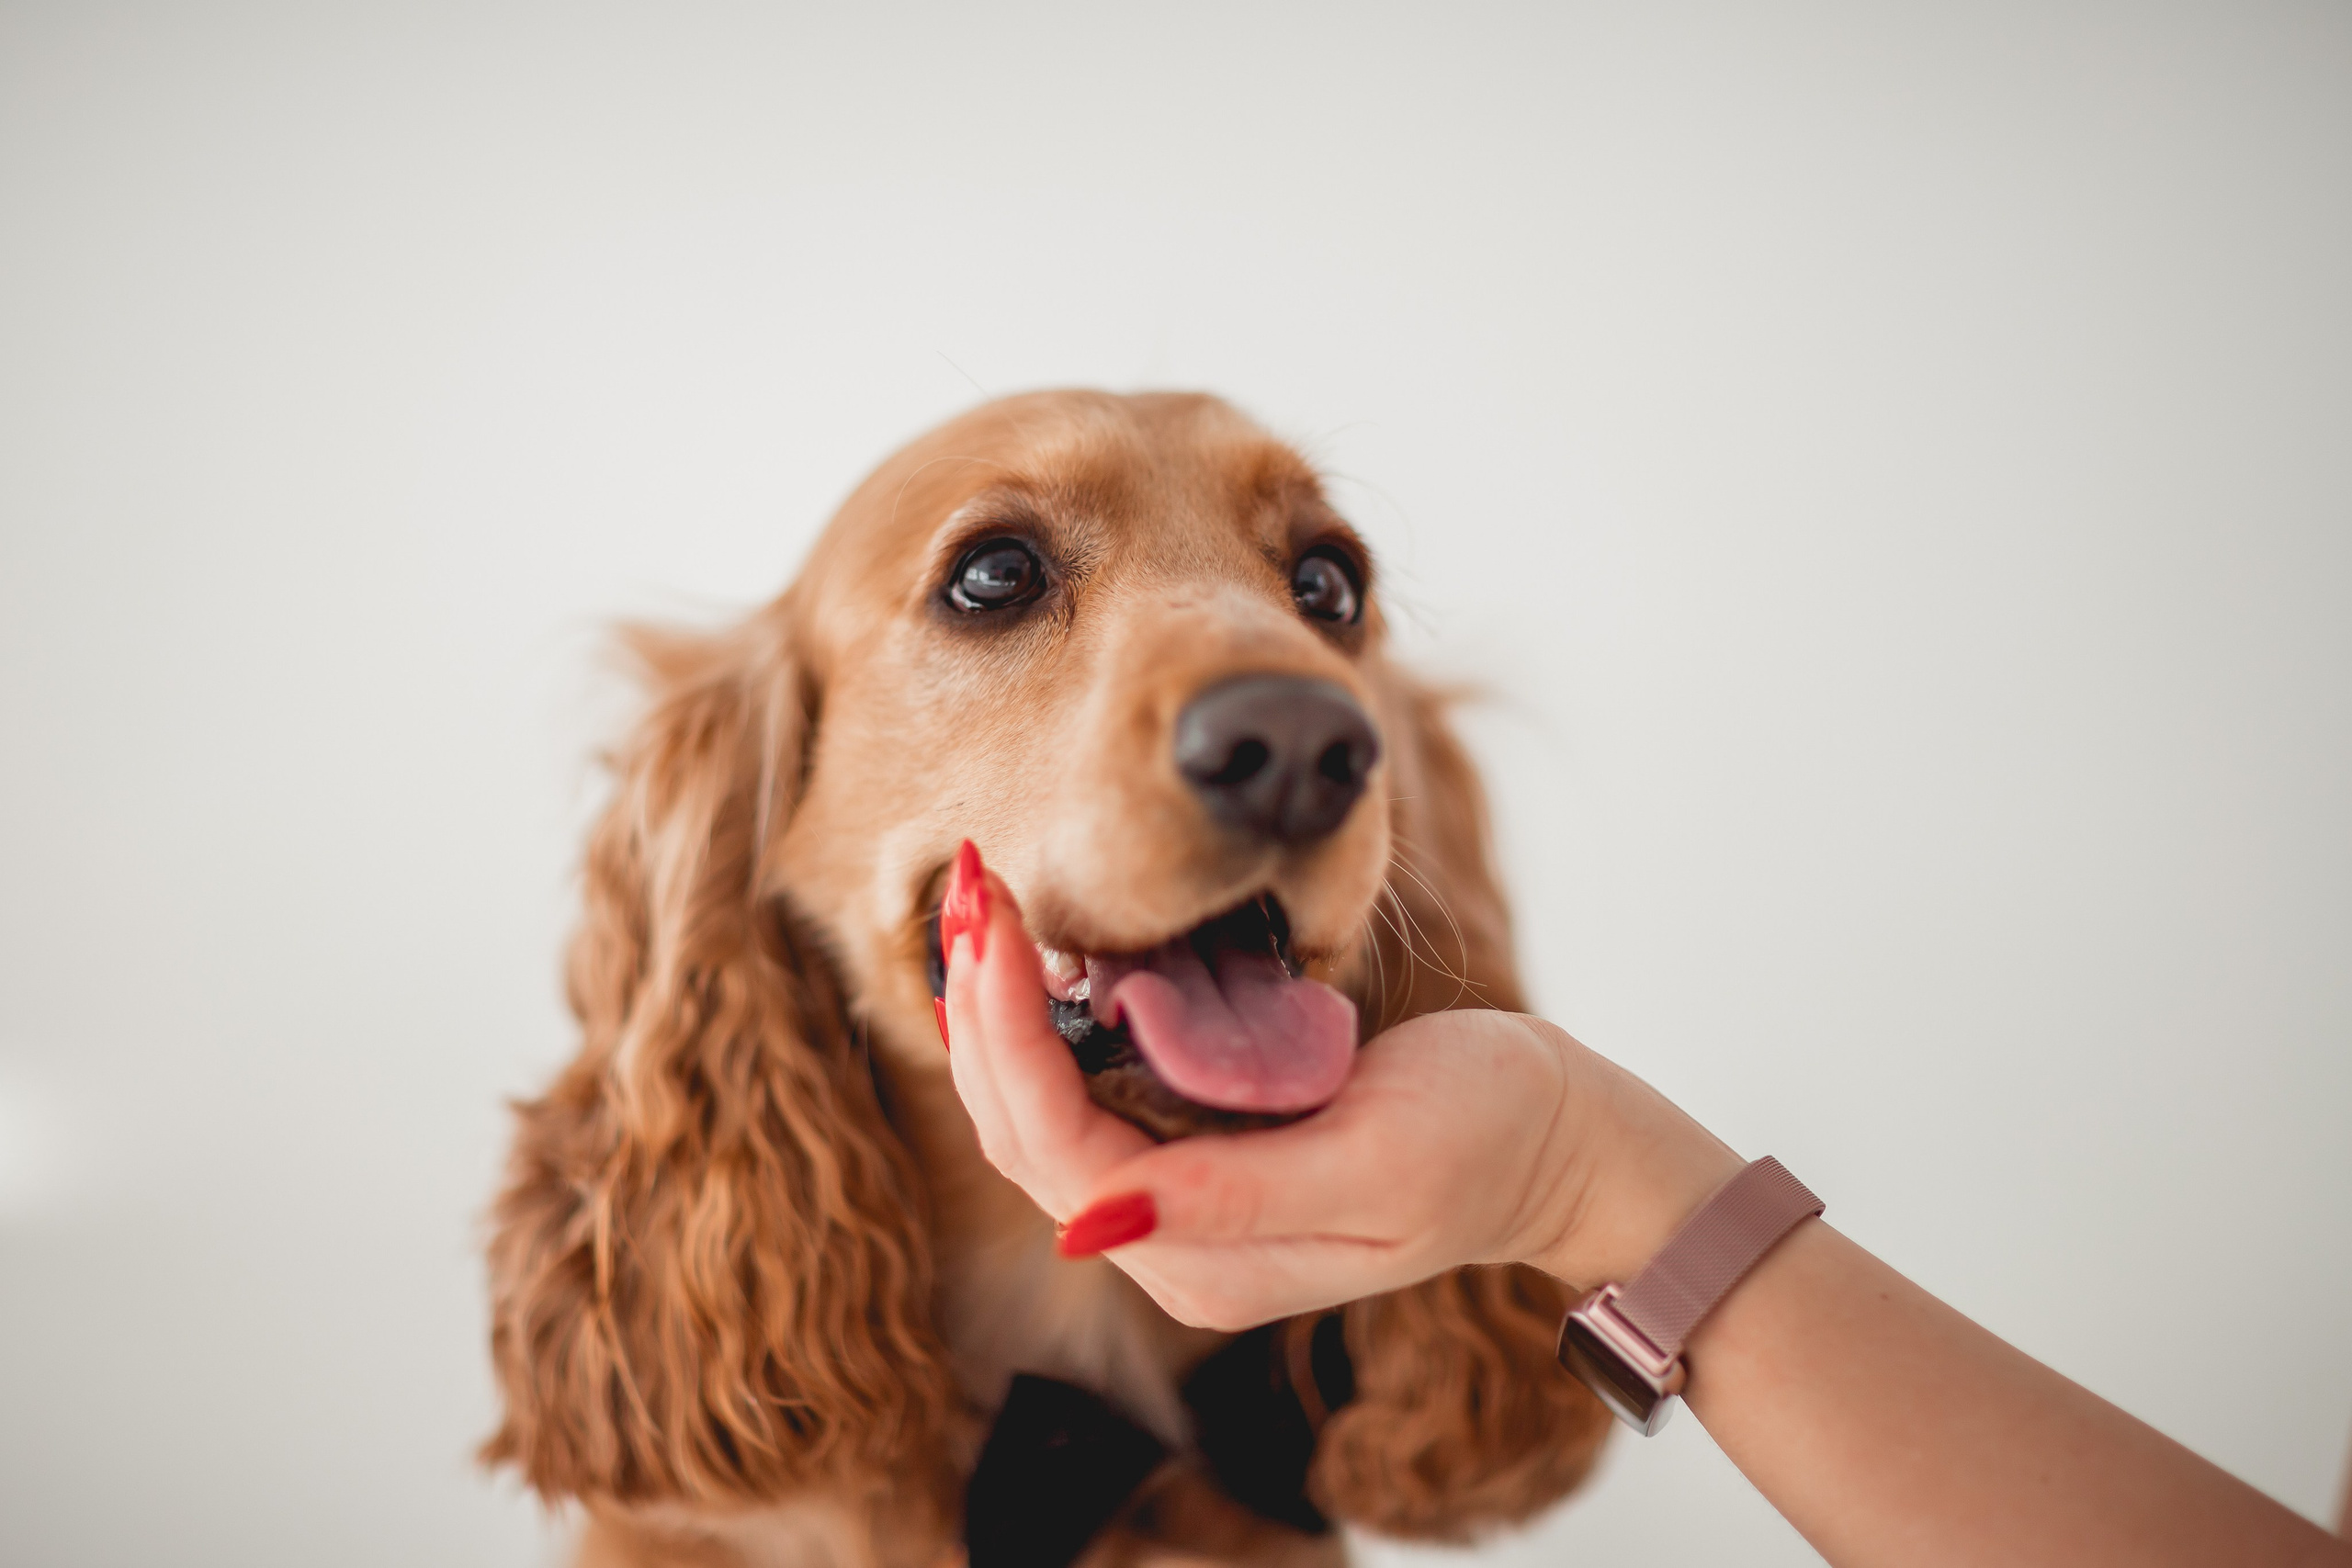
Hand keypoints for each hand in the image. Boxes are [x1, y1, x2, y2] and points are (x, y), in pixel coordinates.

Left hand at [939, 850, 1739, 1328]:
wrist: (1564, 1145)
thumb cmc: (1492, 1137)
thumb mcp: (1377, 1163)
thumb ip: (1234, 1198)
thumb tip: (1091, 1221)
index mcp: (1207, 1262)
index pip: (1055, 1150)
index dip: (1007, 1035)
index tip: (993, 919)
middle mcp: (1174, 1250)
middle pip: (1026, 1137)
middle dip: (982, 1016)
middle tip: (966, 887)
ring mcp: (1182, 1211)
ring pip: (1041, 1120)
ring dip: (1000, 1016)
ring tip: (979, 908)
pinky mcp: (1200, 1162)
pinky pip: (1088, 1100)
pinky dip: (1048, 1026)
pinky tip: (1035, 959)